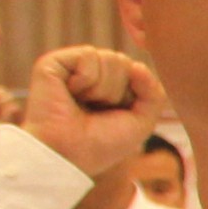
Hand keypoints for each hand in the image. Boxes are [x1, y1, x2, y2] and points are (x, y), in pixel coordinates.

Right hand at [19, 46, 164, 182]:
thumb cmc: (100, 143)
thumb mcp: (141, 122)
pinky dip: (86, 79)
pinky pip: (89, 55)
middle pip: (124, 62)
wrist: (67, 154)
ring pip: (110, 58)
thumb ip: (154, 94)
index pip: (137, 71)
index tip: (115, 115)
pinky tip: (70, 92)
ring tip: (82, 103)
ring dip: (102, 89)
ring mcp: (72, 67)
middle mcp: (92, 74)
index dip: (134, 95)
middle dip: (118, 91)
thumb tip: (137, 65)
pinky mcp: (54, 63)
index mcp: (110, 86)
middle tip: (96, 110)